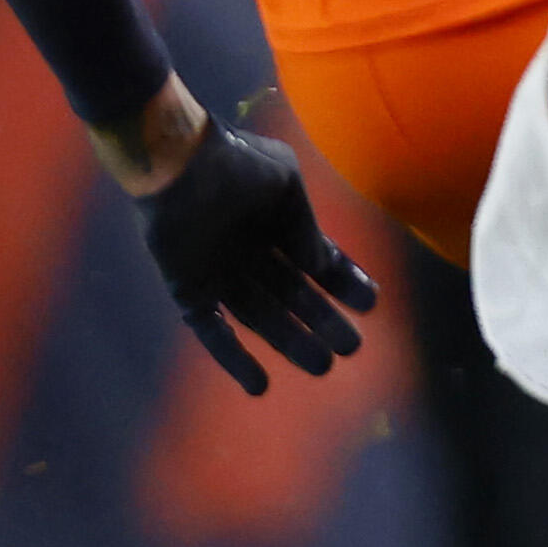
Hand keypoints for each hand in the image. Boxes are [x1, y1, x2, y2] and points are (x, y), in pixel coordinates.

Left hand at [133, 116, 379, 395]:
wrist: (177, 160)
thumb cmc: (233, 161)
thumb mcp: (285, 182)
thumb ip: (305, 226)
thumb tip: (322, 266)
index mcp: (273, 223)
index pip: (315, 261)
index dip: (343, 282)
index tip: (371, 303)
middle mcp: (249, 253)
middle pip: (292, 296)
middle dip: (322, 321)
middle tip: (351, 347)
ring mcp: (217, 274)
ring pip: (261, 319)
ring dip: (291, 343)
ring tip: (323, 366)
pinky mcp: (188, 291)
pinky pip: (213, 332)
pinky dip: (233, 359)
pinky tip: (259, 386)